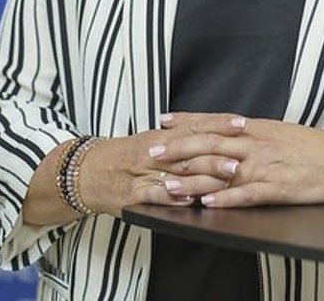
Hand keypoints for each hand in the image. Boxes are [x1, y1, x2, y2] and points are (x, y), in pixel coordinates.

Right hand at [75, 130, 232, 216]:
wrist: (82, 173)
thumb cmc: (122, 156)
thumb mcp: (150, 139)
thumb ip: (179, 135)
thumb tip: (213, 130)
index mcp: (159, 136)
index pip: (194, 127)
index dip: (218, 125)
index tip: (241, 124)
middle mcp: (152, 153)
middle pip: (190, 152)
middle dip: (217, 155)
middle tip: (241, 158)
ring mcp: (142, 175)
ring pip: (177, 175)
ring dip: (203, 178)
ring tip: (226, 180)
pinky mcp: (133, 196)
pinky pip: (155, 196)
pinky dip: (173, 197)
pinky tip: (190, 199)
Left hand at [154, 112, 323, 207]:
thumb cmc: (316, 147)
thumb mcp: (282, 131)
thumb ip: (254, 133)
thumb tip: (230, 130)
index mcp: (258, 128)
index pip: (216, 121)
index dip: (188, 121)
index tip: (163, 121)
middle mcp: (258, 145)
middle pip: (211, 145)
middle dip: (179, 149)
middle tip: (152, 152)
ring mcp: (266, 168)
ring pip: (222, 171)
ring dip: (192, 178)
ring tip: (167, 183)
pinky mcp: (277, 189)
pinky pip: (246, 195)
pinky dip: (225, 199)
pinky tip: (207, 203)